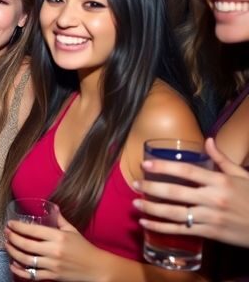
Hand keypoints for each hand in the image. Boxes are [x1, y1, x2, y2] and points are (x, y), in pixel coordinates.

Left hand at [5, 213, 104, 280]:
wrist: (97, 268)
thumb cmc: (84, 248)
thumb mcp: (73, 231)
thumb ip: (60, 219)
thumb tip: (53, 207)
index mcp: (58, 236)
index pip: (33, 230)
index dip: (18, 227)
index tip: (10, 224)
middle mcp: (54, 250)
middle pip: (26, 245)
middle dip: (12, 238)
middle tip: (6, 233)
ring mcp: (52, 265)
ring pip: (26, 260)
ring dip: (13, 252)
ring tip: (7, 246)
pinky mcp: (52, 276)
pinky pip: (32, 275)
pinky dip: (20, 270)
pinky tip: (13, 265)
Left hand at [134, 137, 248, 247]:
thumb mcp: (242, 176)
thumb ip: (222, 159)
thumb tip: (208, 140)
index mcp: (219, 181)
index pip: (186, 171)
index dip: (164, 167)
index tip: (146, 164)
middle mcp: (212, 198)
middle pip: (175, 192)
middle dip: (151, 188)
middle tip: (135, 184)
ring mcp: (210, 217)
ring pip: (174, 213)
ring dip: (152, 209)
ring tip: (136, 203)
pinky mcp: (209, 233)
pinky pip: (180, 230)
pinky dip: (161, 228)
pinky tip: (146, 224)